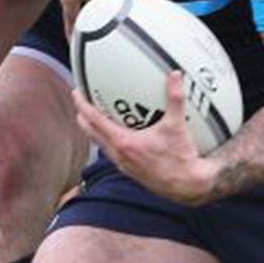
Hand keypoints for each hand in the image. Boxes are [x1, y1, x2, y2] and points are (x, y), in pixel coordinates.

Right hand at [38, 0, 139, 30]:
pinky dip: (73, 32)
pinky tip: (75, 41)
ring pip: (98, 17)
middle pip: (119, 11)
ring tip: (101, 38)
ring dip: (98, 26)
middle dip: (118, 20)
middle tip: (119, 30)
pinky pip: (74, 19)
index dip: (133, 8)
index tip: (133, 18)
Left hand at [72, 72, 213, 205]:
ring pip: (100, 144)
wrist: (186, 185)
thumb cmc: (180, 160)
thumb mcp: (176, 125)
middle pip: (90, 133)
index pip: (94, 120)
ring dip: (94, 130)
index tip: (77, 93)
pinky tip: (119, 135)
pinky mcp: (129, 170)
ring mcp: (123, 164)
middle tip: (81, 103)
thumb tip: (175, 77)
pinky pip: (111, 152)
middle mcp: (119, 154)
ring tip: (95, 117)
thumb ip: (175, 98)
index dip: (82, 105)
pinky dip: (108, 140)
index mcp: (124, 142)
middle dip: (82, 117)